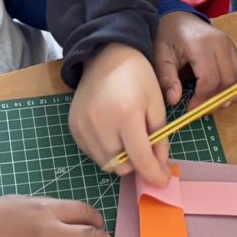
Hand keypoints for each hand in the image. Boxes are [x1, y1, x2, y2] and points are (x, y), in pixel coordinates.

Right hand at [68, 43, 170, 185]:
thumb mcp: (157, 105)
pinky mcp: (73, 127)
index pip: (140, 158)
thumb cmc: (137, 77)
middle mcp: (101, 124)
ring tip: (127, 138)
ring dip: (120, 160)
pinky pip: (92, 153)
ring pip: (105, 164)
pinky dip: (105, 151)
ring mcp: (83, 126)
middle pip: (121, 167)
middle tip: (144, 149)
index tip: (163, 181)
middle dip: (136, 164)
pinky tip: (111, 133)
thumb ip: (160, 138)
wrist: (106, 55)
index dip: (153, 174)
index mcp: (126, 115)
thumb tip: (159, 168)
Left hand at [152, 11, 236, 107]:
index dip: (203, 100)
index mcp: (202, 45)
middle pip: (230, 82)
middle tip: (201, 109)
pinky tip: (220, 92)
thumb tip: (174, 100)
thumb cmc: (168, 36)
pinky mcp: (235, 51)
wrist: (179, 17)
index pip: (211, 79)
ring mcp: (232, 47)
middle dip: (216, 100)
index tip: (190, 109)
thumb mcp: (160, 55)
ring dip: (229, 96)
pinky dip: (236, 87)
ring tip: (210, 101)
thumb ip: (167, 77)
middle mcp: (222, 45)